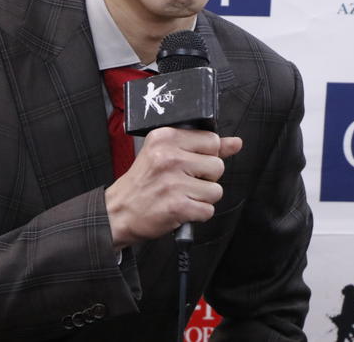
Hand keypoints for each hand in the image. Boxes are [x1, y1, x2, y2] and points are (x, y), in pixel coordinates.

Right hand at [104, 127, 242, 250]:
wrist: (118, 212)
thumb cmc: (142, 183)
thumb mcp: (165, 154)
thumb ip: (202, 147)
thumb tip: (235, 143)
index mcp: (165, 138)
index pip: (212, 140)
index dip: (205, 156)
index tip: (189, 164)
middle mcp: (169, 157)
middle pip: (218, 166)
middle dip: (206, 178)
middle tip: (183, 182)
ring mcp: (173, 182)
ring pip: (216, 190)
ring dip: (202, 198)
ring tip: (181, 196)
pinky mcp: (177, 206)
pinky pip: (208, 210)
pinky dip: (197, 214)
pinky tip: (180, 209)